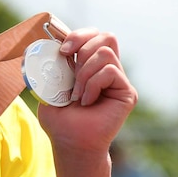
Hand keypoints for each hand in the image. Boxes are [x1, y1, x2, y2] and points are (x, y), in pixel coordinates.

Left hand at [37, 28, 137, 153]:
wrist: (69, 141)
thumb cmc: (59, 117)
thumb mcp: (50, 85)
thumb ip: (53, 64)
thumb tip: (51, 47)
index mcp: (90, 64)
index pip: (93, 35)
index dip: (79, 35)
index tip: (63, 50)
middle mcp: (108, 69)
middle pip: (106, 36)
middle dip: (83, 47)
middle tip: (70, 67)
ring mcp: (119, 81)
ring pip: (106, 53)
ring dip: (84, 72)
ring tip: (77, 93)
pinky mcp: (128, 92)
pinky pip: (111, 71)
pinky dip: (93, 84)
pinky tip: (87, 101)